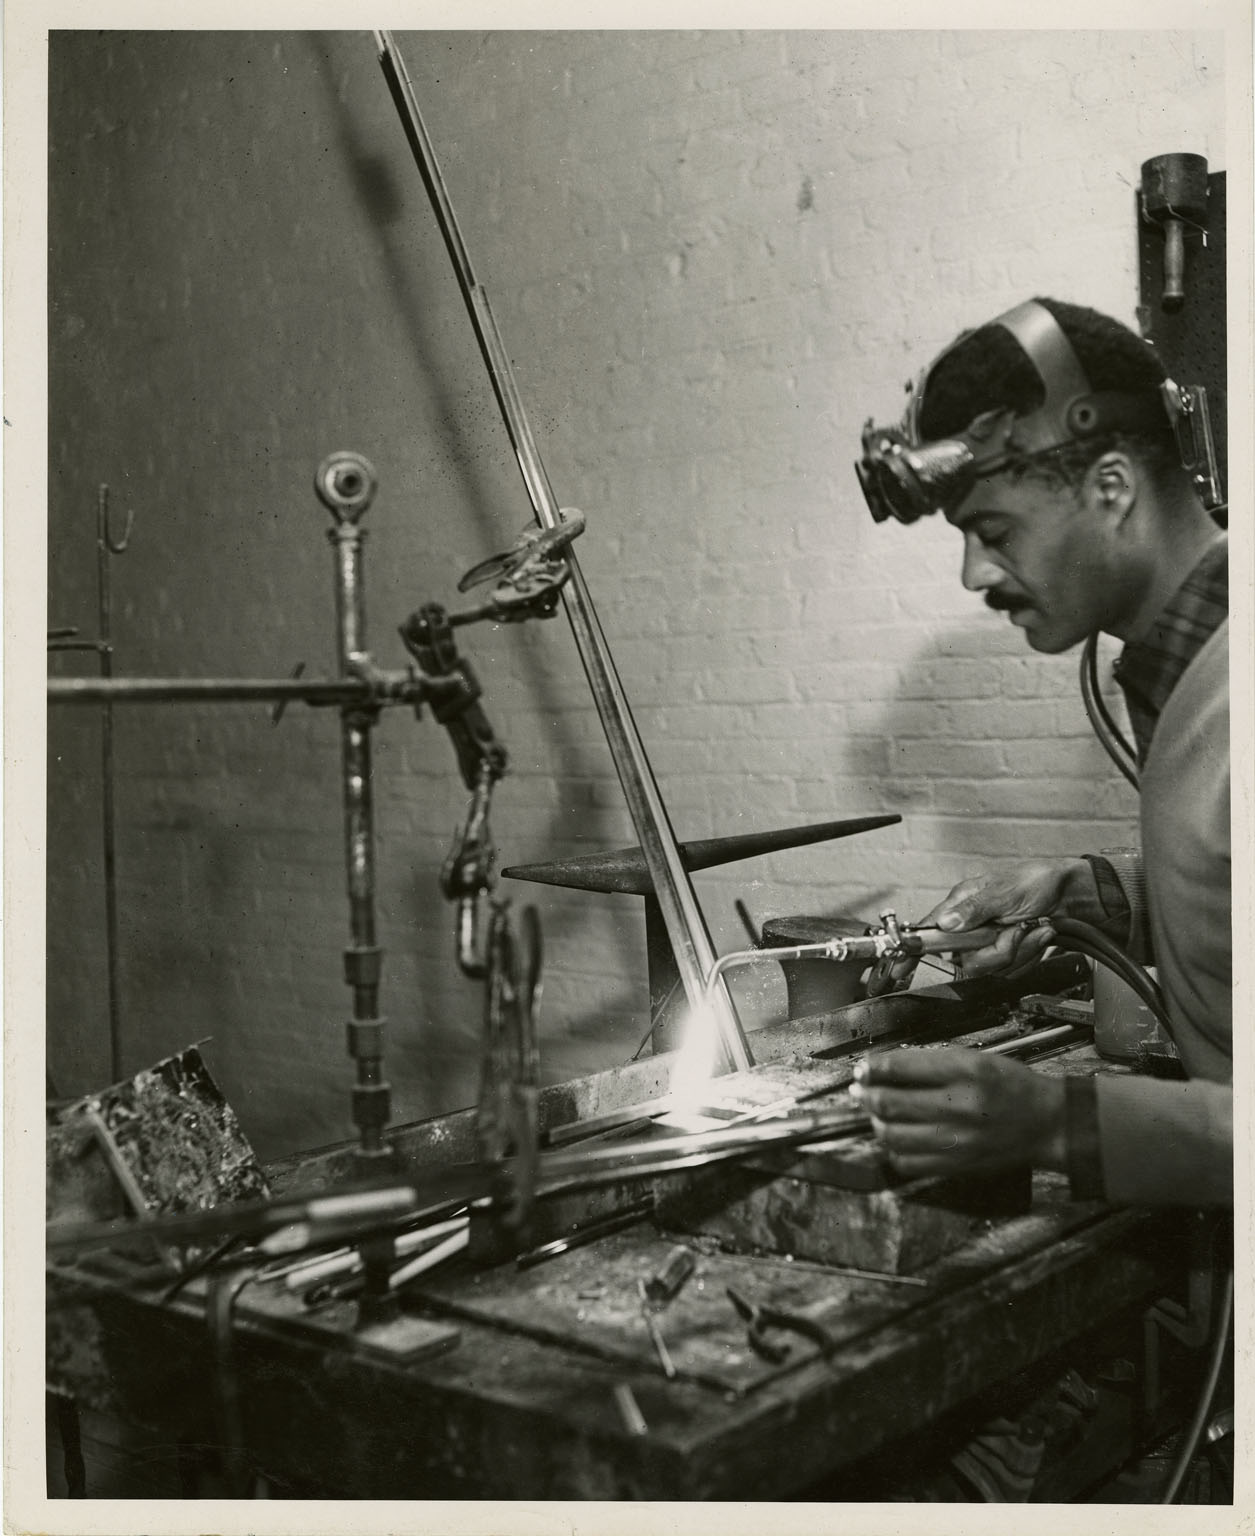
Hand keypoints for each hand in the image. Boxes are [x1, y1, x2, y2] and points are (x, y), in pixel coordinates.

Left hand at [849, 1046, 1065, 1179]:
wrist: (1047, 1123)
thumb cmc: (1011, 1086)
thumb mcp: (976, 1058)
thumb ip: (932, 1063)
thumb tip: (886, 1068)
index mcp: (965, 1071)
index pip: (902, 1068)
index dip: (873, 1067)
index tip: (863, 1068)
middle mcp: (959, 1106)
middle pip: (890, 1103)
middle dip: (866, 1094)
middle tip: (859, 1090)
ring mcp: (957, 1140)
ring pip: (893, 1135)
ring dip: (876, 1122)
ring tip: (876, 1113)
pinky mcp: (956, 1165)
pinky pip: (908, 1163)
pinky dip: (893, 1150)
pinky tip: (896, 1138)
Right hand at [920, 857, 1098, 976]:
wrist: (1070, 895)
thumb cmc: (1036, 882)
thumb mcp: (1004, 891)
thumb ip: (974, 909)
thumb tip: (946, 922)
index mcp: (959, 906)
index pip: (927, 933)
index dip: (912, 951)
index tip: (900, 968)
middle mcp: (969, 928)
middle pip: (966, 962)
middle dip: (998, 951)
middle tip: (1014, 930)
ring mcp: (987, 943)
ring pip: (992, 969)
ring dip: (1020, 950)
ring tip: (1031, 927)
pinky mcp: (1006, 955)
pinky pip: (1011, 970)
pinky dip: (1030, 954)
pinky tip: (1036, 934)